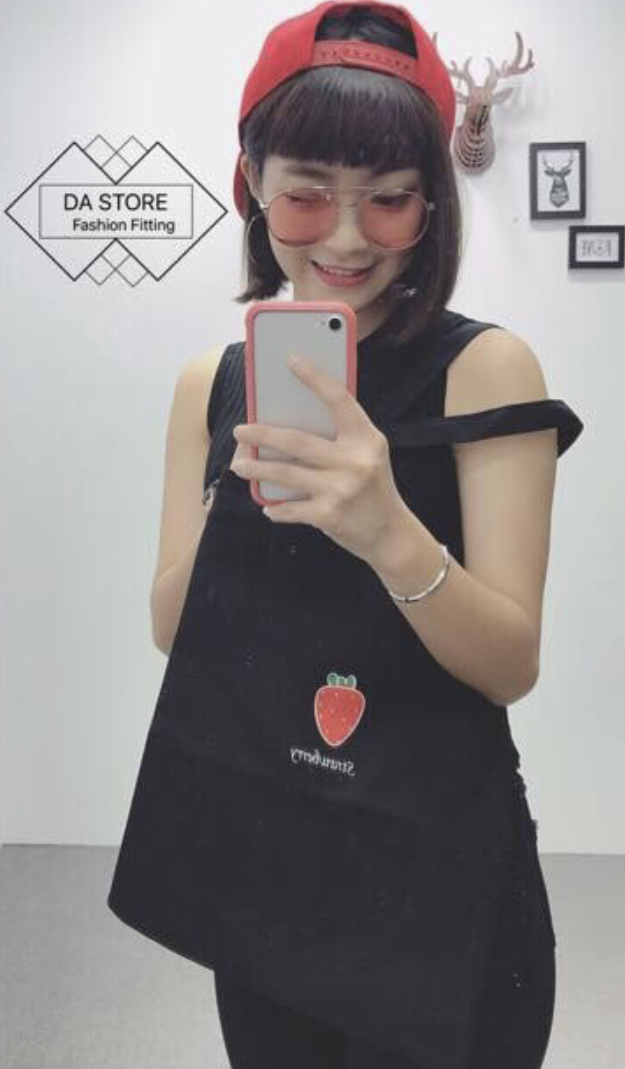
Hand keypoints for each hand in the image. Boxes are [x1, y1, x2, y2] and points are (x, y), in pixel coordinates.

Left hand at [230, 353, 406, 564]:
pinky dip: (276, 508)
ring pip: (286, 474)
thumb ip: (339, 436)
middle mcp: (355, 461)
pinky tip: (268, 506)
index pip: (338, 400)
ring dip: (257, 469)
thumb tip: (289, 420)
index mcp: (366, 438)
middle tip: (240, 431)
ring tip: (240, 465)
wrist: (391, 533)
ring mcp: (341, 489)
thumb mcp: (367, 454)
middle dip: (263, 435)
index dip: (314, 378)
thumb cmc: (372, 486)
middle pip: (298, 440)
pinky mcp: (329, 515)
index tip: (291, 359)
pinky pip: (290, 508)